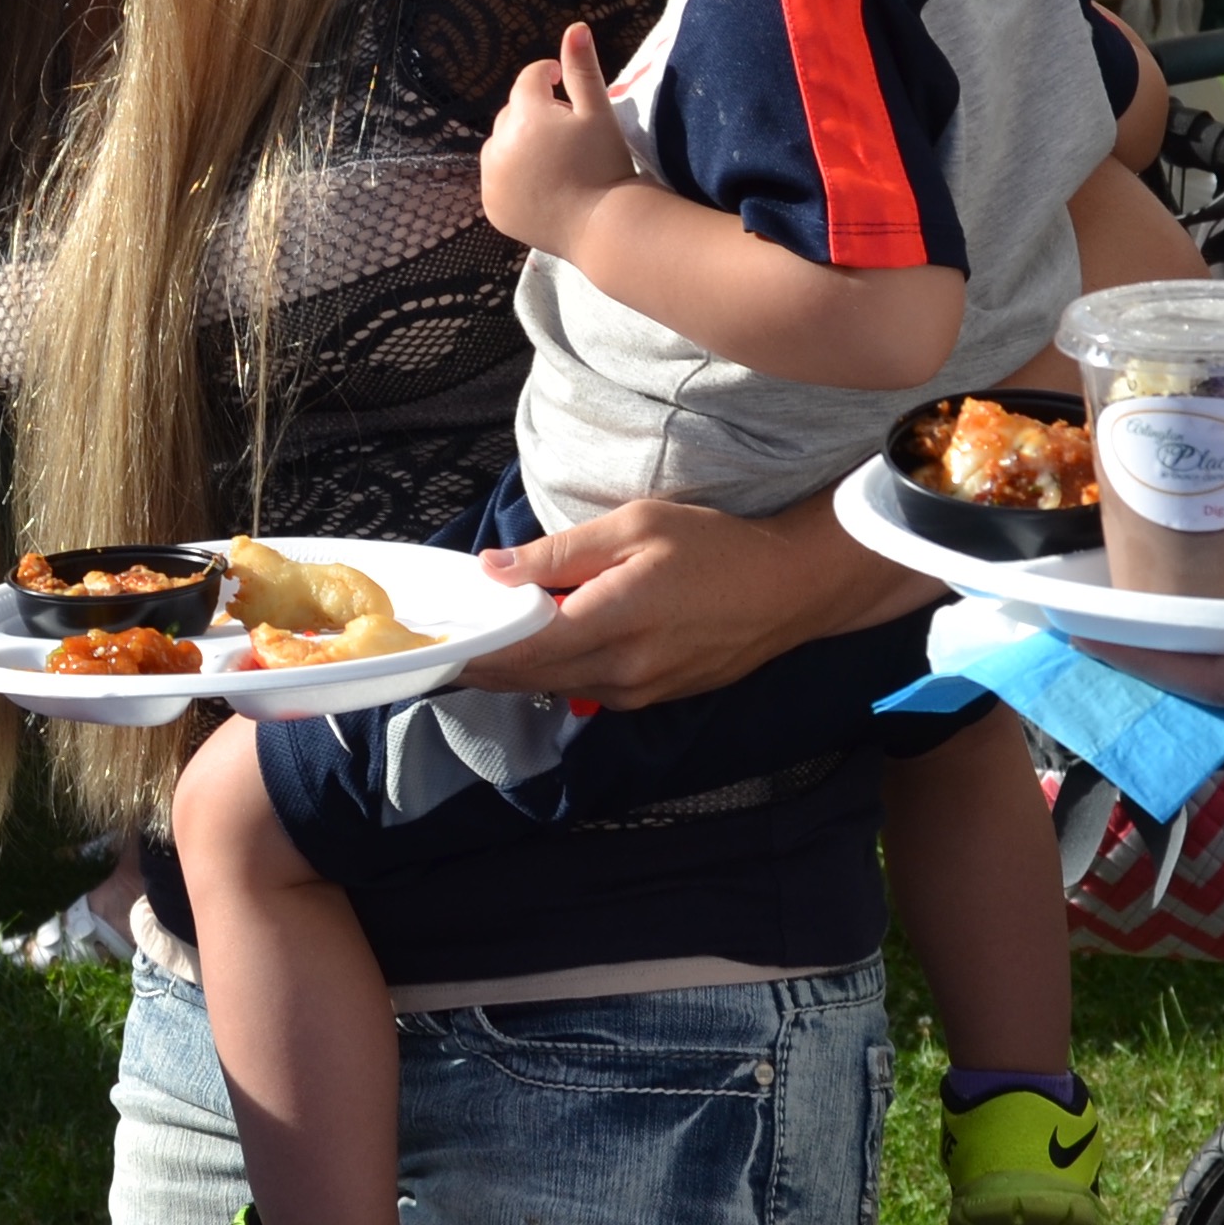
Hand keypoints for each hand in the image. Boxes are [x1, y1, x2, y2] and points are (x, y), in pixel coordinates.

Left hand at [463, 495, 921, 708]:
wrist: (789, 589)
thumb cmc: (714, 546)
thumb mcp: (633, 526)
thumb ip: (559, 554)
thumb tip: (493, 570)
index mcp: (612, 622)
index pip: (522, 648)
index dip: (474, 648)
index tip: (434, 642)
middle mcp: (623, 670)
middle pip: (532, 676)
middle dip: (484, 664)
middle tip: (440, 650)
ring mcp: (641, 691)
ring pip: (559, 686)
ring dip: (517, 672)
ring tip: (477, 649)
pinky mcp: (656, 697)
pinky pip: (591, 689)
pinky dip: (557, 674)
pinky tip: (538, 653)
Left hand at [477, 21, 634, 254]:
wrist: (603, 226)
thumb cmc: (606, 165)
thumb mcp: (599, 113)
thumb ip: (583, 70)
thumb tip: (575, 27)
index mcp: (526, 116)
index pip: (529, 80)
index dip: (547, 75)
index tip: (561, 80)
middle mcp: (499, 145)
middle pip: (512, 114)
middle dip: (534, 114)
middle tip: (566, 131)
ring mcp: (492, 179)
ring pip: (500, 145)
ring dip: (518, 143)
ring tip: (552, 158)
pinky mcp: (492, 206)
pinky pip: (497, 179)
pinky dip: (512, 176)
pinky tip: (540, 184)